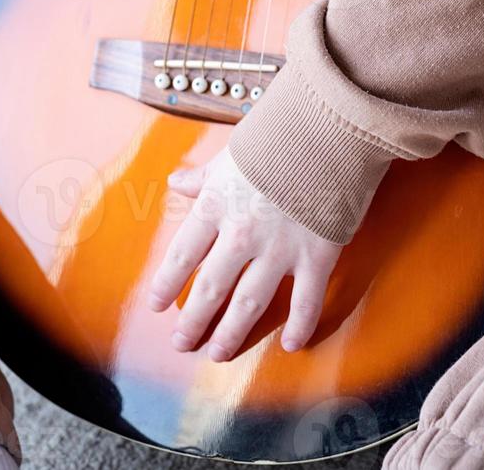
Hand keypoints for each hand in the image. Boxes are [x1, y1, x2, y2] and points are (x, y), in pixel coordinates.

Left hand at [147, 147, 341, 360]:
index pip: (182, 254)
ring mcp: (279, 250)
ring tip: (218, 352)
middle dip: (193, 320)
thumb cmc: (276, 137)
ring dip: (231, 333)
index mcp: (216, 206)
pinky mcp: (316, 256)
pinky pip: (305, 302)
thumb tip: (176, 182)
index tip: (157, 304)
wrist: (327, 131)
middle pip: (211, 288)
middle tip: (182, 342)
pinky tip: (291, 344)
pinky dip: (299, 326)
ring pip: (249, 304)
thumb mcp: (230, 154)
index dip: (167, 283)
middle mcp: (242, 234)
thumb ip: (203, 176)